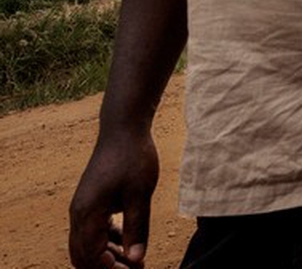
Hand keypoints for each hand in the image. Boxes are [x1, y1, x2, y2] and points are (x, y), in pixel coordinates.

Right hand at [68, 130, 158, 268]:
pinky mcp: (90, 203)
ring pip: (87, 245)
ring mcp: (82, 208)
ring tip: (135, 261)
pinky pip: (93, 231)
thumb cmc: (133, 157)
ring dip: (107, 256)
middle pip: (83, 255)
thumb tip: (136, 259)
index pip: (92, 256)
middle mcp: (78, 214)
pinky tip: (128, 242)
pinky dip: (107, 242)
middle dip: (106, 267)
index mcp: (87, 214)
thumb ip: (137, 228)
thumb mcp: (140, 194)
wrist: (123, 129)